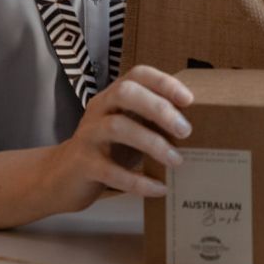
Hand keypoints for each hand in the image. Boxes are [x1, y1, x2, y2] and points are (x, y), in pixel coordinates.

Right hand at [40, 67, 195, 215]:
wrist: (62, 177)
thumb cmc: (107, 150)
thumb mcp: (130, 129)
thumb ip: (153, 122)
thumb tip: (201, 125)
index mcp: (113, 97)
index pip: (137, 74)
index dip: (163, 82)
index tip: (189, 99)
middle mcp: (98, 109)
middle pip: (126, 92)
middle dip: (159, 108)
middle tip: (186, 131)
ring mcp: (87, 135)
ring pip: (117, 127)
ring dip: (152, 143)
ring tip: (177, 161)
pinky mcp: (82, 164)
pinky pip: (110, 170)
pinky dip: (138, 181)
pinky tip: (159, 188)